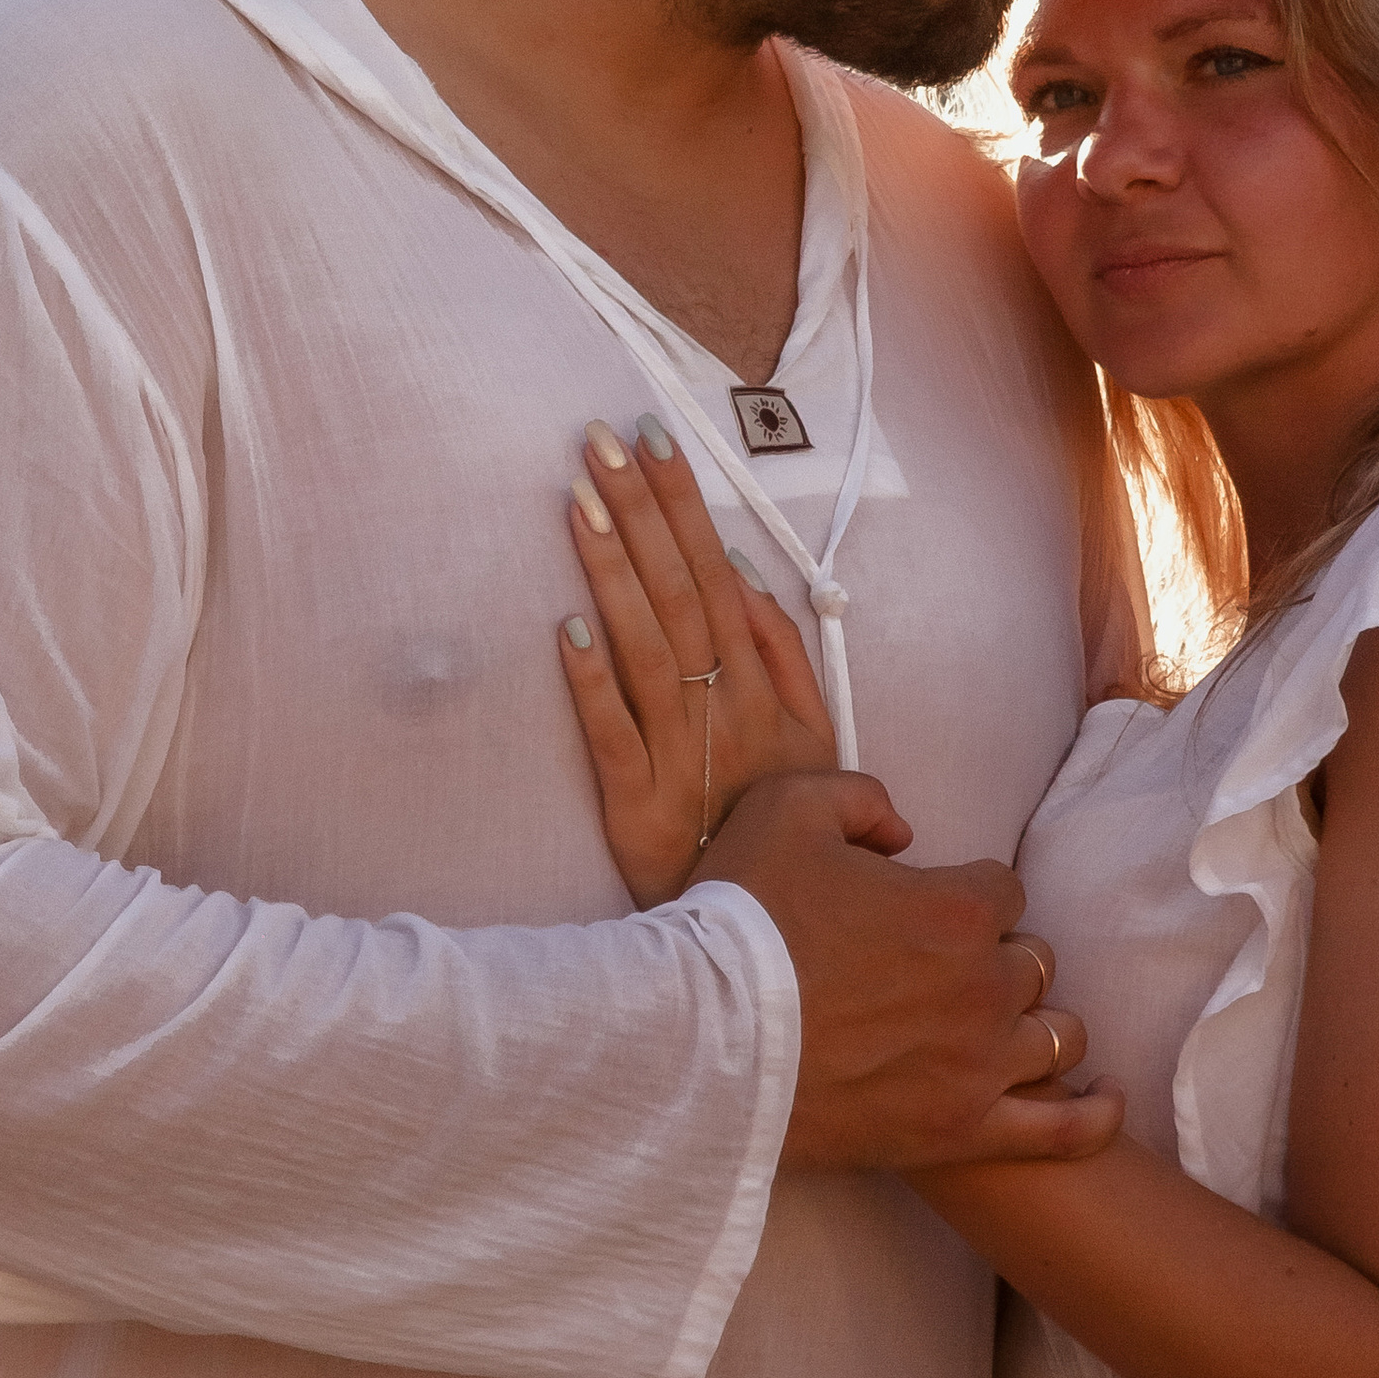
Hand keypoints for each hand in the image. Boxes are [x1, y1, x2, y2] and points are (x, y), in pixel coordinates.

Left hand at [559, 418, 839, 903]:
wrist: (765, 938)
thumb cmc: (777, 825)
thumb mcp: (812, 740)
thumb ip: (782, 654)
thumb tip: (739, 570)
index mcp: (765, 691)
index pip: (718, 576)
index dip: (686, 508)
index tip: (655, 439)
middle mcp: (726, 713)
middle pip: (680, 596)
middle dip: (644, 512)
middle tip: (601, 439)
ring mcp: (681, 758)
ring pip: (645, 649)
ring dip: (613, 571)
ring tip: (580, 497)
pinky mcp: (637, 809)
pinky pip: (612, 737)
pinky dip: (592, 682)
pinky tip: (567, 624)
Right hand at [701, 774, 1121, 1176]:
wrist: (697, 1043)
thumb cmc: (738, 923)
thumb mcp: (785, 807)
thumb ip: (859, 795)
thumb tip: (902, 831)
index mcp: (956, 908)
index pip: (1002, 890)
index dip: (963, 895)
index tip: (921, 911)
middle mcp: (985, 986)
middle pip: (1031, 963)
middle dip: (994, 959)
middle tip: (934, 972)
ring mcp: (979, 1065)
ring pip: (1053, 1036)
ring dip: (1028, 1023)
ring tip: (990, 1028)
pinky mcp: (960, 1132)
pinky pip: (1063, 1130)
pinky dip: (1092, 1113)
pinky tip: (1102, 1096)